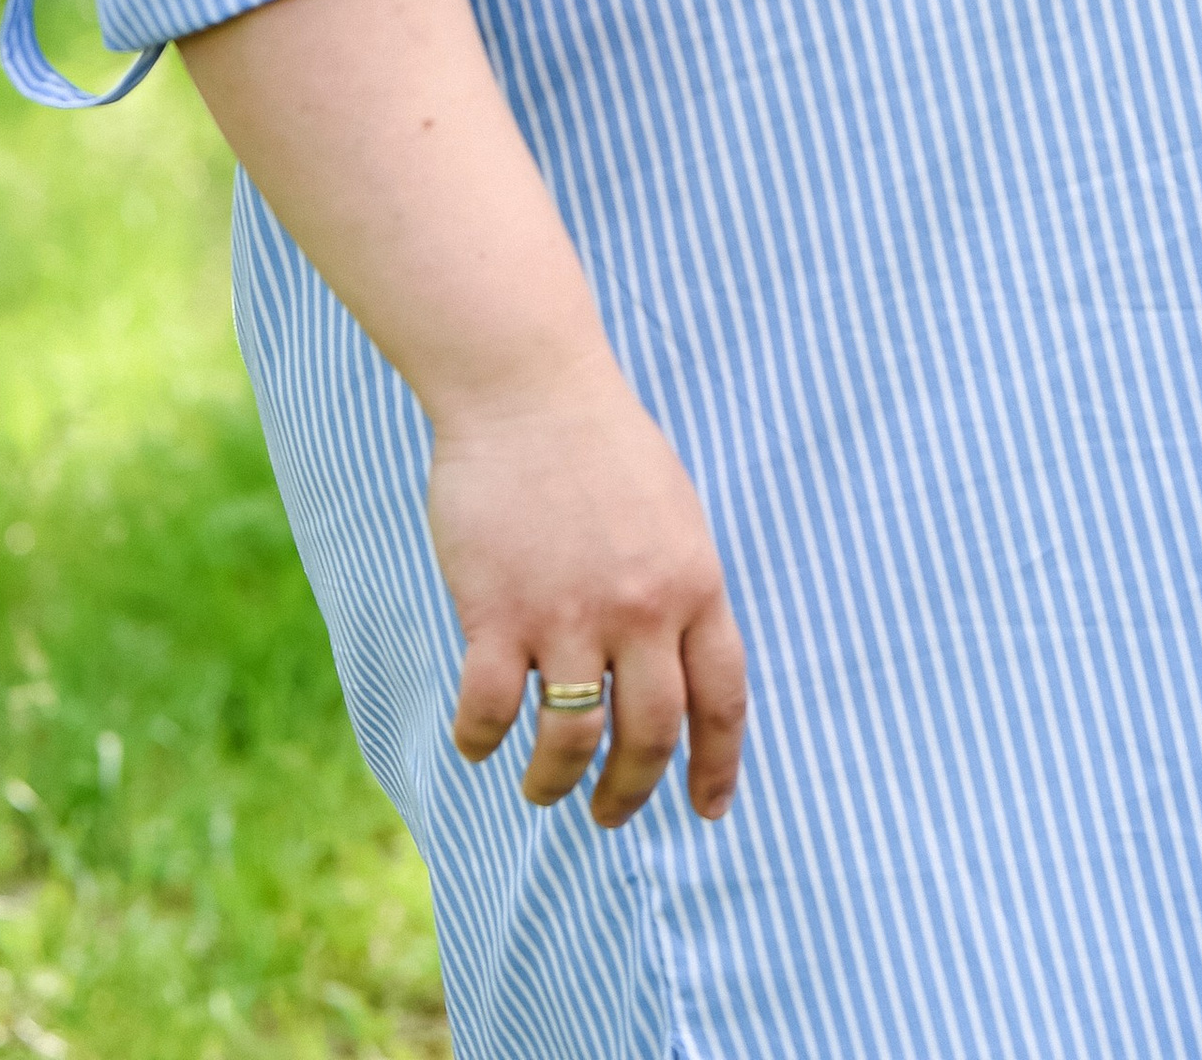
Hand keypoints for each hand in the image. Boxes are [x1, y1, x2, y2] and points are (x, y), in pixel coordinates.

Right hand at [431, 356, 748, 827]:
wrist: (525, 385)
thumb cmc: (597, 441)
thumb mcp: (672, 511)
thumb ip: (679, 587)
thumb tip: (678, 664)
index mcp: (694, 582)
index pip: (722, 698)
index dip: (717, 765)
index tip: (706, 810)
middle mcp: (641, 611)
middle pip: (650, 735)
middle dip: (632, 790)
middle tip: (611, 815)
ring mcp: (570, 615)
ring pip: (572, 739)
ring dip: (555, 781)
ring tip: (542, 788)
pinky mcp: (499, 613)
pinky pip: (493, 710)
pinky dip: (482, 740)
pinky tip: (478, 742)